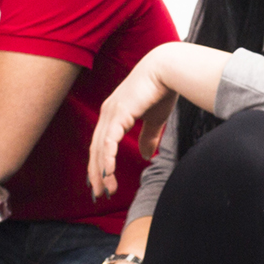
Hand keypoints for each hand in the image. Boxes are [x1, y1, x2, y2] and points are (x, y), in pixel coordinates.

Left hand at [88, 47, 176, 198]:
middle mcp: (107, 113)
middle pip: (96, 150)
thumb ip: (148, 137)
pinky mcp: (118, 114)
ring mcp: (110, 113)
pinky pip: (108, 142)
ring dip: (101, 172)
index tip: (100, 182)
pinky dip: (107, 160)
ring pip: (100, 149)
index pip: (101, 144)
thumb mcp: (154, 119)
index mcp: (113, 113)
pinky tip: (107, 174)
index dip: (99, 164)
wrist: (168, 69)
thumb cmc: (163, 90)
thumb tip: (146, 155)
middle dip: (95, 174)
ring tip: (104, 191)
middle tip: (98, 194)